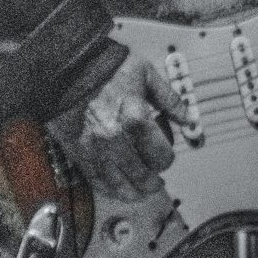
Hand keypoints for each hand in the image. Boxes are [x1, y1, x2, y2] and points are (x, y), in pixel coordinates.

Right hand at [50, 50, 189, 201]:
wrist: (69, 66)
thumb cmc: (107, 67)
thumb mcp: (146, 74)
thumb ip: (170, 99)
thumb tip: (188, 118)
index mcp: (135, 118)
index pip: (160, 156)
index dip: (167, 159)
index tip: (166, 156)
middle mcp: (115, 138)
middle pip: (142, 176)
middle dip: (153, 181)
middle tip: (156, 180)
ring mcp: (95, 149)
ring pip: (119, 185)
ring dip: (134, 191)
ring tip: (141, 190)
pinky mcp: (79, 153)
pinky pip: (96, 181)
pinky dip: (110, 189)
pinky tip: (118, 188)